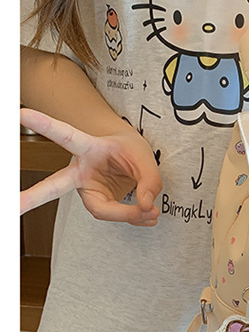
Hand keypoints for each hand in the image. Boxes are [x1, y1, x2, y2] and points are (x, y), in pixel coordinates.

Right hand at [20, 108, 161, 226]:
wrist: (132, 158)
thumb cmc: (130, 151)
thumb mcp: (145, 157)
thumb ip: (149, 181)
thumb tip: (145, 207)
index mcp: (88, 148)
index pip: (65, 136)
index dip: (44, 124)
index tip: (21, 114)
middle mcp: (81, 171)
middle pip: (54, 186)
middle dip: (31, 197)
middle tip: (10, 205)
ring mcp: (87, 189)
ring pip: (102, 211)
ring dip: (129, 215)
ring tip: (152, 213)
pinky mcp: (98, 202)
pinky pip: (114, 216)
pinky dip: (135, 218)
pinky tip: (147, 217)